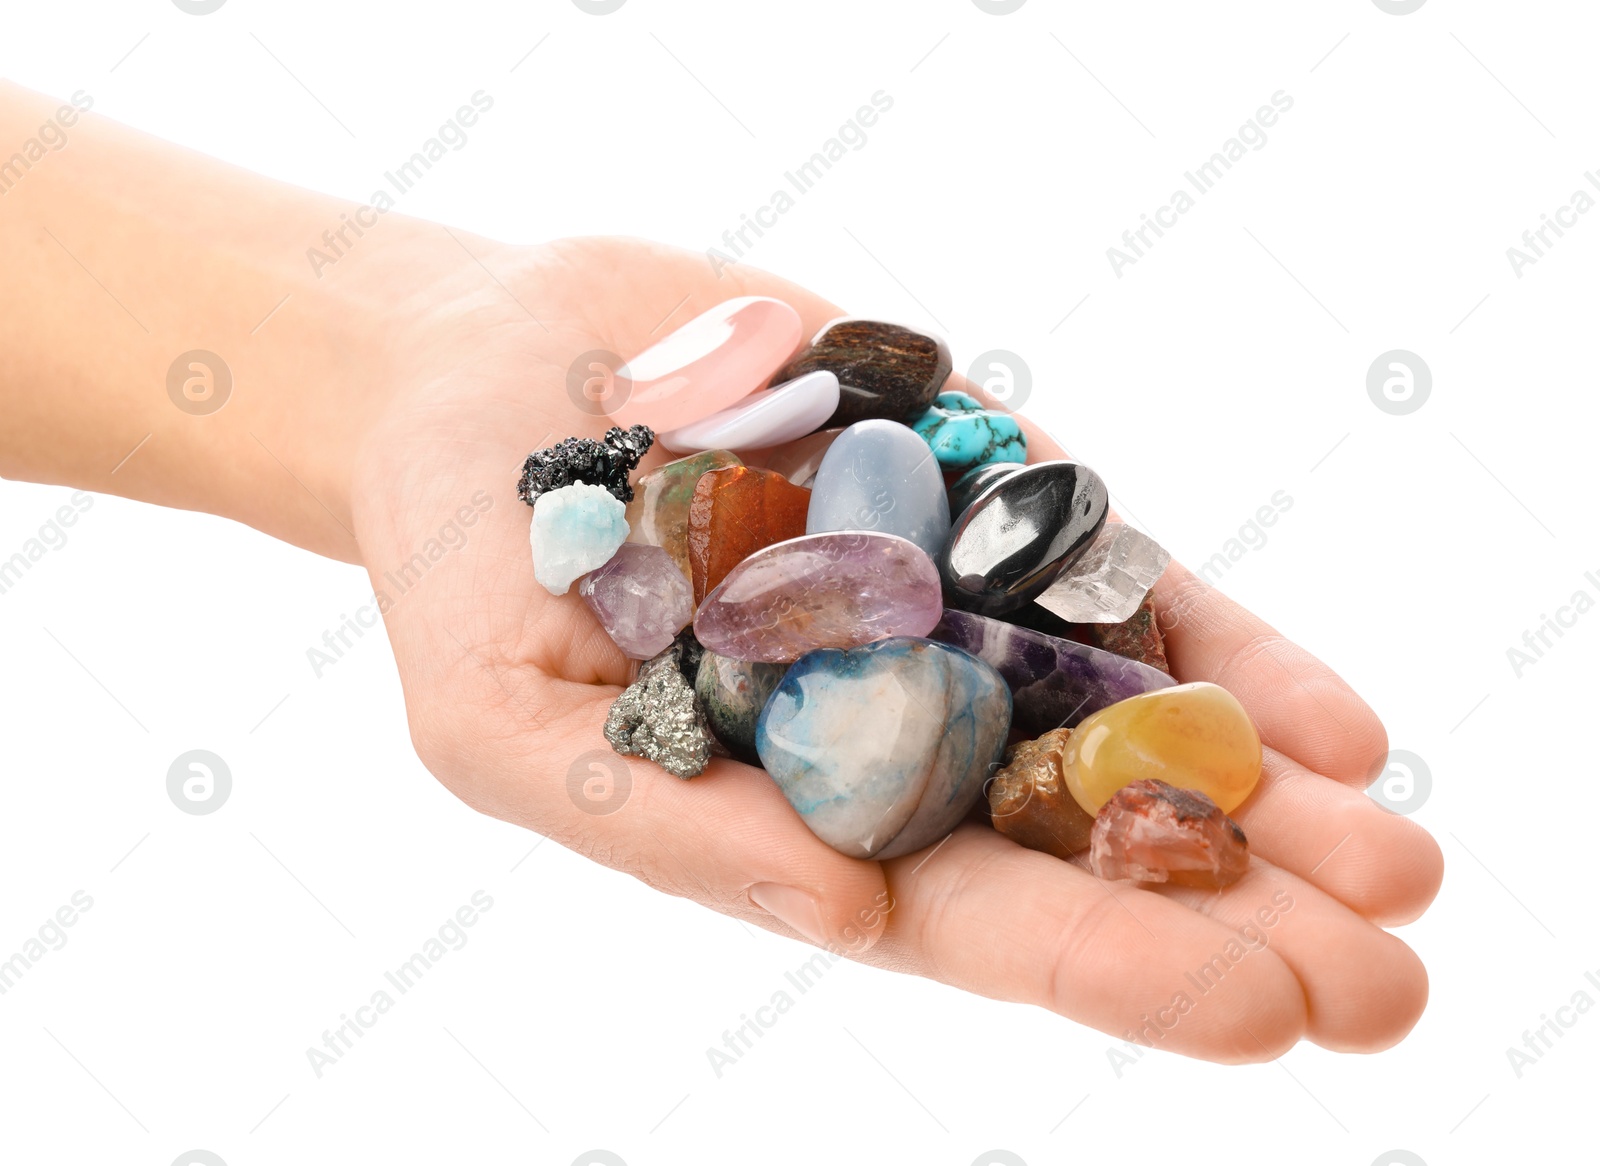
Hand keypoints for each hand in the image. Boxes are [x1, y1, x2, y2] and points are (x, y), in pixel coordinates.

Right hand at [350, 235, 1443, 1063]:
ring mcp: (953, 611)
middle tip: (1387, 984)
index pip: (966, 921)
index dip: (1108, 967)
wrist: (490, 367)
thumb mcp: (499, 723)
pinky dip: (1224, 650)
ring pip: (1137, 724)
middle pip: (1089, 843)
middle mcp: (898, 731)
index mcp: (793, 816)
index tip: (1258, 1015)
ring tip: (1400, 856)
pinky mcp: (982, 500)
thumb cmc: (460, 567)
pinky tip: (1328, 721)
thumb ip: (660, 823)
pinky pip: (1121, 581)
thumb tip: (843, 915)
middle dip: (1241, 912)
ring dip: (1274, 797)